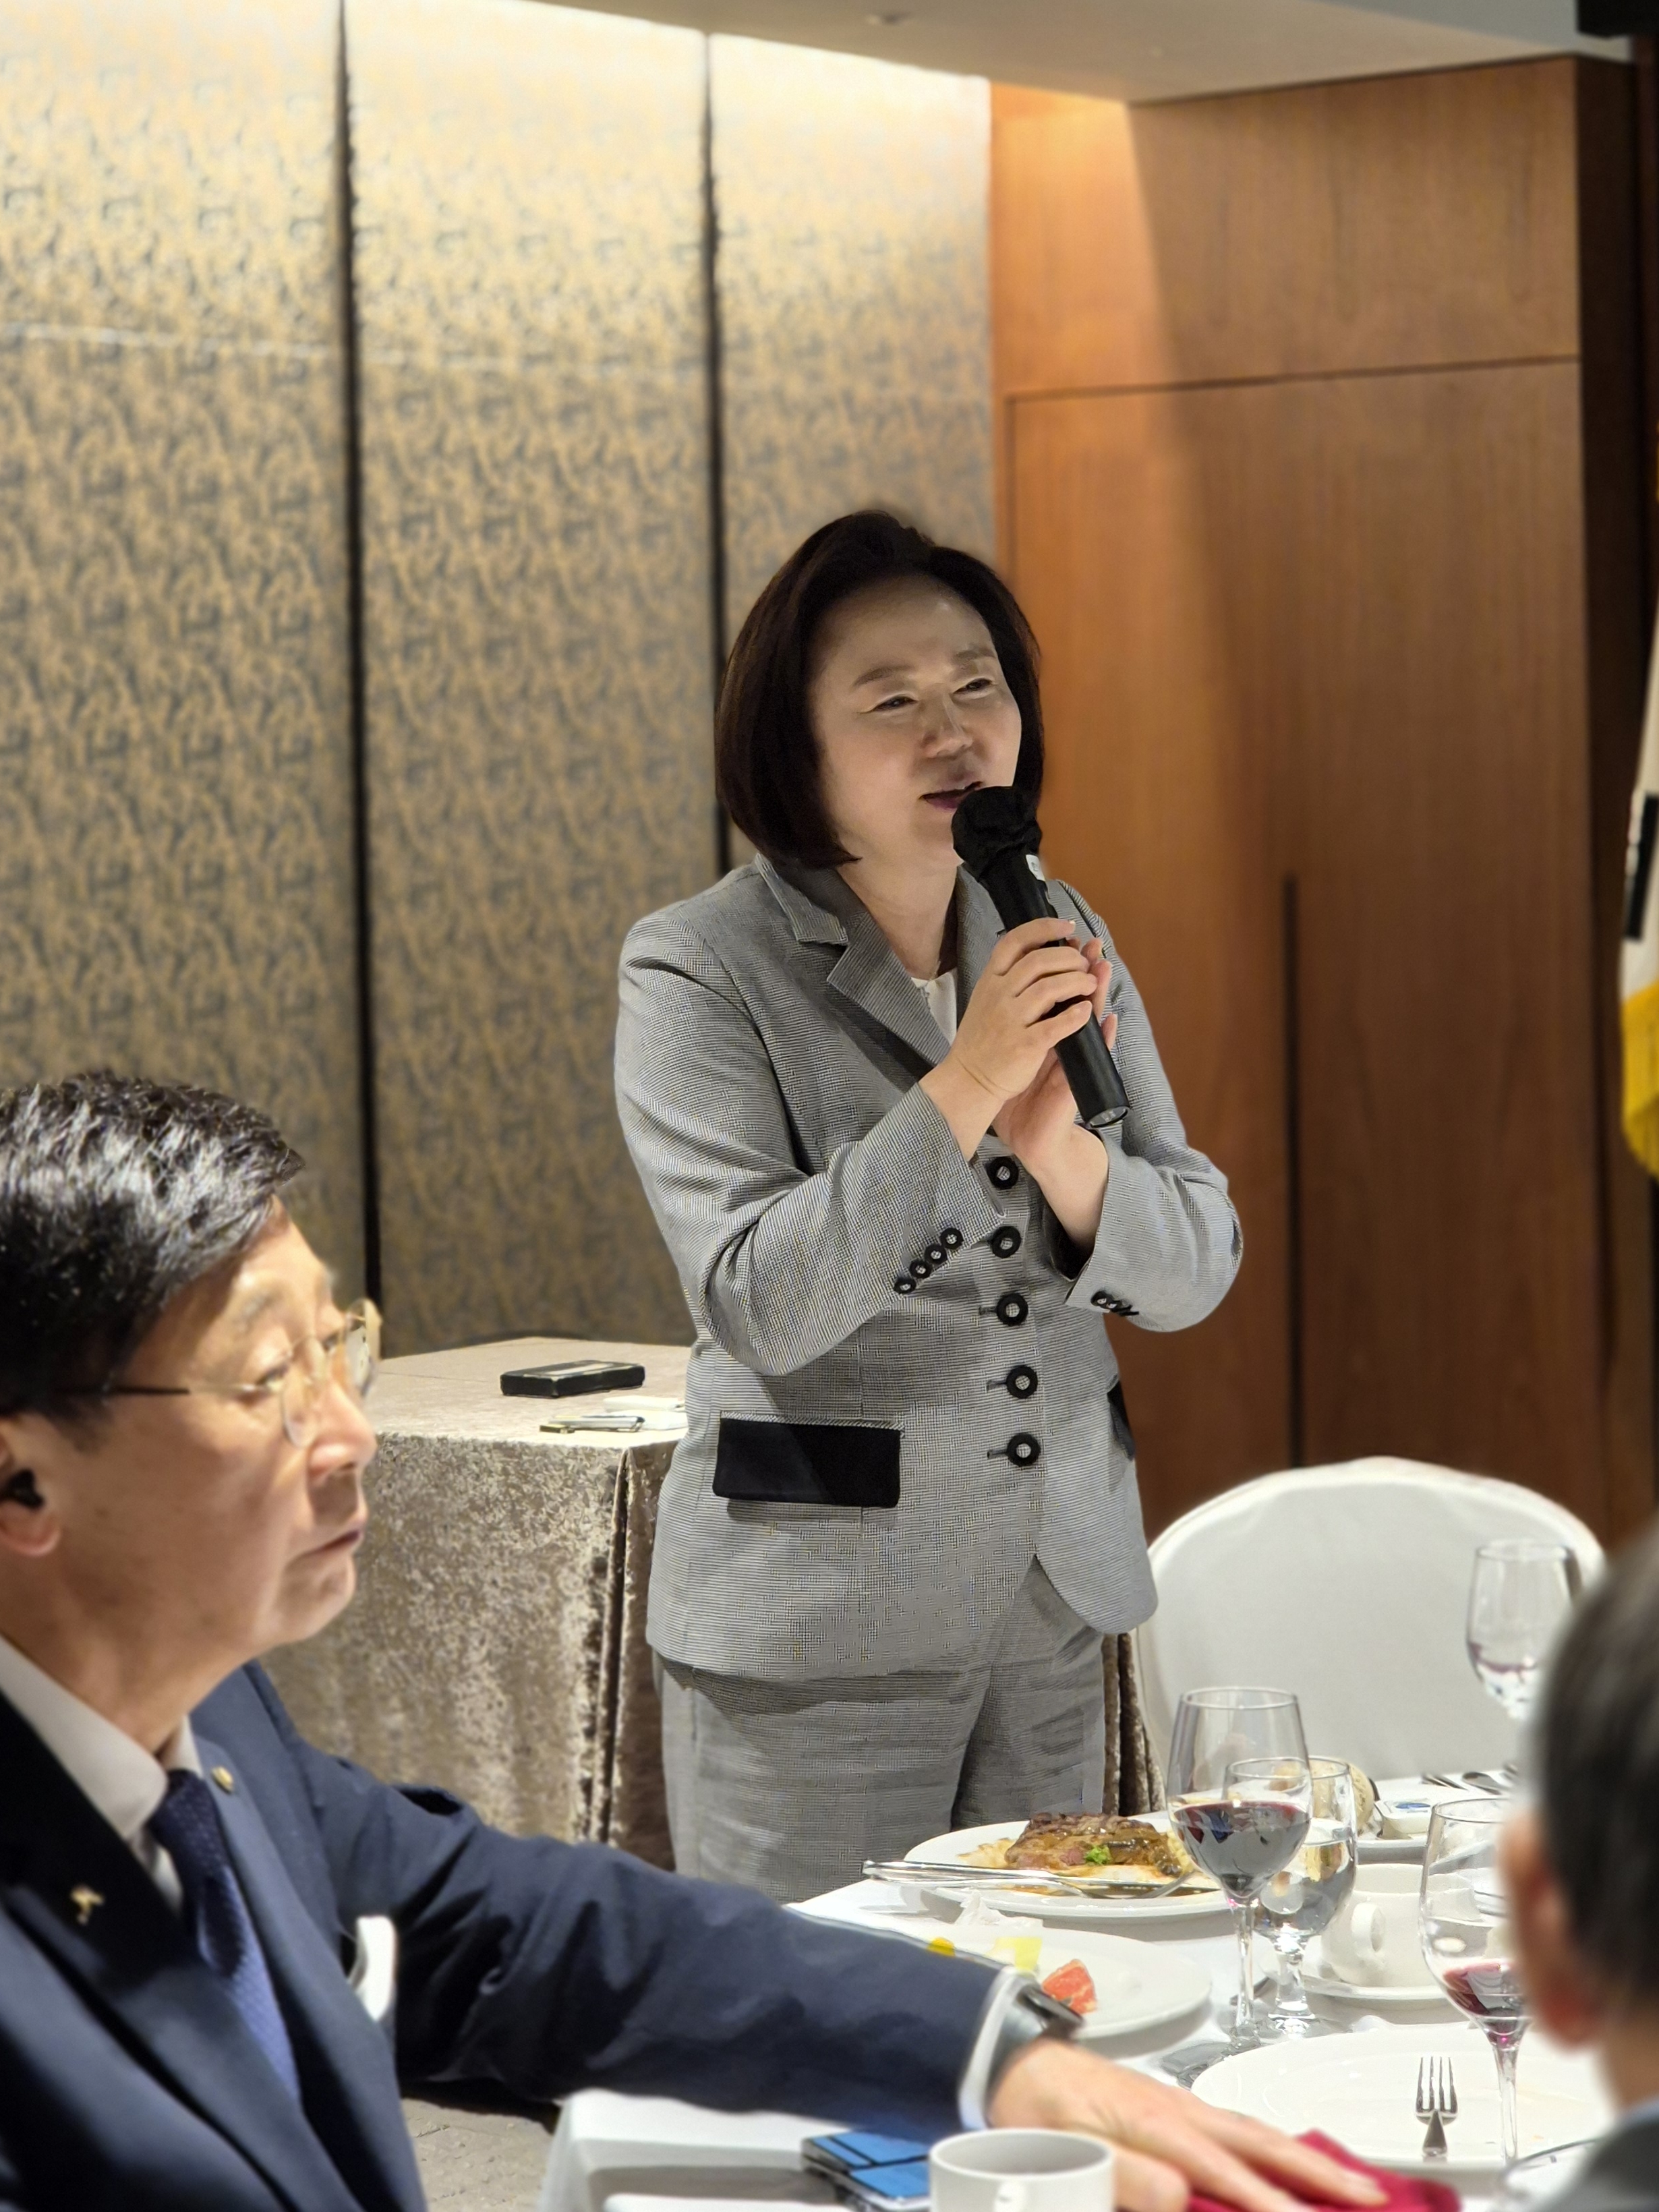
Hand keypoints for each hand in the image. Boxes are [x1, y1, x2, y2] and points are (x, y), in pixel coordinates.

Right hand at [947, 918, 1096, 1109]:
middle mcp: (998, 996)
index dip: (1044, 928)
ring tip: (1091, 983)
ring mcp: (1010, 1021)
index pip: (1015, 941)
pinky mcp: (1024, 1046)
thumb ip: (1010, 978)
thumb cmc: (982, 1040)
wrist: (968, 1080)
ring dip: (1078, 981)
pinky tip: (1086, 1011)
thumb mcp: (986, 999)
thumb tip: (1043, 951)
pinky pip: (1055, 1026)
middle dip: (1069, 957)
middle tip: (1085, 964)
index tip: (1068, 927)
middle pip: (1039, 961)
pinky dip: (1075, 1016)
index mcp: (990, 981)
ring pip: (1050, 988)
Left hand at [987, 2040, 1385, 2211]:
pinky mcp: (1175, 2110)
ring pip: (1255, 2131)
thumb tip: (1182, 2195)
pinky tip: (1287, 2161)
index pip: (1229, 2171)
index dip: (1272, 2203)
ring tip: (1349, 2182)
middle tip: (1370, 2197)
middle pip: (1261, 2142)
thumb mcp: (1072, 2147)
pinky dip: (1271, 2145)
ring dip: (1303, 2157)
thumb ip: (1125, 2173)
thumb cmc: (1041, 2108)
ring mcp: (1181, 2108)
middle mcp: (1180, 2111)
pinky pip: (1237, 2129)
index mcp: (1159, 2124)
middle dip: (1317, 2172)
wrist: (1017, 2062)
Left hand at [993, 945, 1115, 1169]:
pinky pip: (1095, 1056)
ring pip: (1092, 1019)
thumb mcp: (1016, 1053)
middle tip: (1092, 944)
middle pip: (1080, 995)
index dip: (1064, 964)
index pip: (1060, 989)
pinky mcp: (1077, 1079)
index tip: (1066, 937)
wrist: (1027, 1134)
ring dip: (1100, 994)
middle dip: (1085, 968)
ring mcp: (1074, 1058)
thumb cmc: (1020, 1094)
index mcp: (1048, 1028)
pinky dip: (1104, 1039)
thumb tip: (1009, 996)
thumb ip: (1021, 1026)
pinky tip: (1111, 1021)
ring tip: (1105, 969)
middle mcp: (1065, 1039)